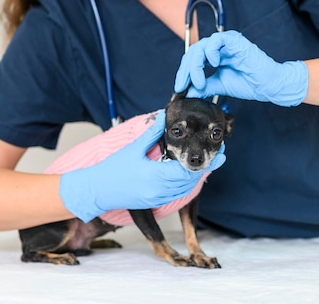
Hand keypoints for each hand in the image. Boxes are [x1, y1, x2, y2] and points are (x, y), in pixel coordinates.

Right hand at [59, 110, 226, 222]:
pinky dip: (186, 184)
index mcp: (155, 175)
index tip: (221, 153)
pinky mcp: (155, 202)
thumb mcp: (134, 148)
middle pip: (190, 181)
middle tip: (220, 156)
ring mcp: (157, 198)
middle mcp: (159, 190)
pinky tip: (190, 175)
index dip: (207, 163)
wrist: (97, 190)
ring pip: (186, 189)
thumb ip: (152, 133)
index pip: (188, 170)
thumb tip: (164, 115)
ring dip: (197, 177)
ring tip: (209, 164)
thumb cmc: (113, 169)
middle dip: (206, 168)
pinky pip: (176, 194)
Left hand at [175, 30, 308, 106]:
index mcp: (214, 55)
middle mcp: (218, 47)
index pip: (192, 60)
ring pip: (201, 46)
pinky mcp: (235, 41)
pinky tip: (213, 65)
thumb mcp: (219, 85)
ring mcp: (226, 43)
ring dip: (195, 65)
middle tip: (183, 85)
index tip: (179, 89)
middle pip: (193, 52)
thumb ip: (203, 87)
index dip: (183, 73)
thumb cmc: (249, 83)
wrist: (268, 85)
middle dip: (185, 70)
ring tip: (199, 81)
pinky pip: (216, 40)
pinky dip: (211, 52)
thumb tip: (186, 92)